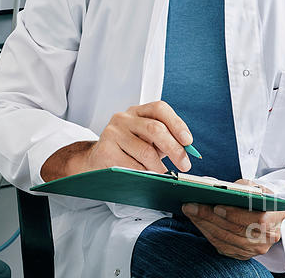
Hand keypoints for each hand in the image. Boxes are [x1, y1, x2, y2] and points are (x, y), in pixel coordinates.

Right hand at [41, 101, 193, 180]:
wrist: (97, 159)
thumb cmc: (129, 149)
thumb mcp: (147, 139)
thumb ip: (165, 140)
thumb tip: (186, 152)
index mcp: (137, 112)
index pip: (160, 109)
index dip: (177, 124)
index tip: (188, 141)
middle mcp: (124, 118)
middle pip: (155, 129)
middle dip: (175, 149)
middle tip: (184, 164)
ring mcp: (113, 133)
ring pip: (145, 151)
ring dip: (159, 167)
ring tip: (161, 174)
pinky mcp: (106, 150)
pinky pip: (132, 166)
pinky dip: (143, 174)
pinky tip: (145, 175)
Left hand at [181, 180, 284, 259]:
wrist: (265, 211)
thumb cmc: (257, 195)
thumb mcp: (253, 185)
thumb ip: (238, 185)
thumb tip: (209, 183)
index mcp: (277, 216)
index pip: (258, 219)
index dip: (236, 214)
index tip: (216, 206)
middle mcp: (270, 236)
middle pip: (237, 230)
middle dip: (211, 217)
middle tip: (191, 206)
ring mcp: (257, 248)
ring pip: (227, 239)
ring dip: (205, 225)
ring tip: (190, 211)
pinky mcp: (244, 254)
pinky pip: (222, 246)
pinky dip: (207, 233)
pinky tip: (196, 221)